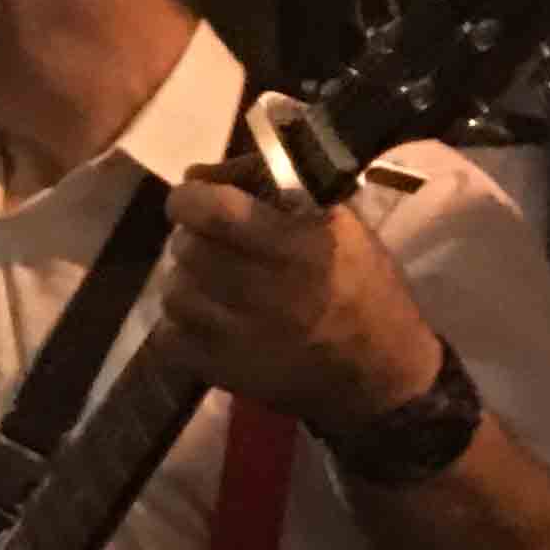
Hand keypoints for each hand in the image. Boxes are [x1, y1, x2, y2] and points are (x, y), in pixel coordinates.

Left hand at [160, 172, 442, 435]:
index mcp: (301, 248)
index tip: (194, 197)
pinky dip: (179, 324)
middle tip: (210, 243)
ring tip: (212, 283)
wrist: (381, 374)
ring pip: (174, 293)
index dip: (190, 198)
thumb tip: (199, 175)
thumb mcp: (340, 224)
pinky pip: (168, 337)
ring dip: (186, 281)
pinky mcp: (225, 373)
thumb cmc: (364, 288)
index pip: (216, 212)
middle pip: (188, 250)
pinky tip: (208, 319)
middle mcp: (268, 292)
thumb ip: (272, 189)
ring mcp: (242, 338)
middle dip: (191, 238)